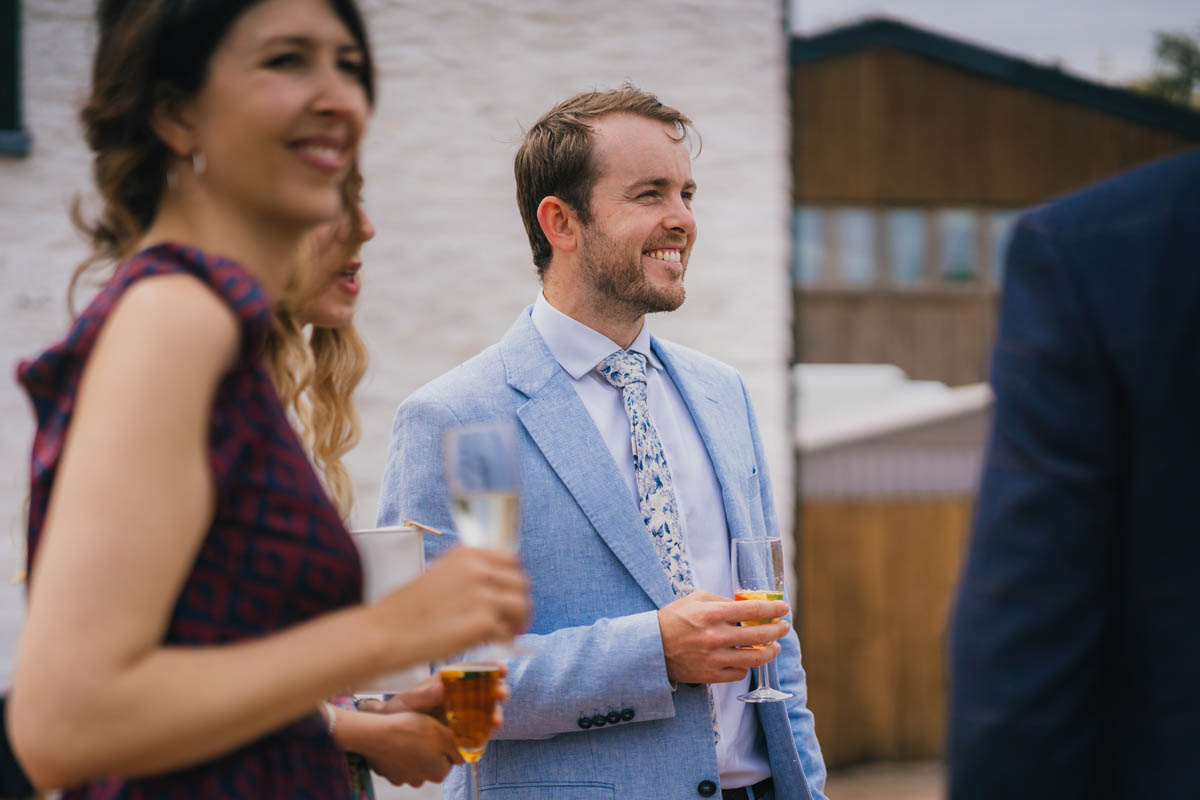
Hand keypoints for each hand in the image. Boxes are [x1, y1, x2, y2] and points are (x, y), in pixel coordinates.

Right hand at [340, 708, 462, 787]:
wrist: (375, 734)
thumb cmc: (410, 730)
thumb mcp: (442, 733)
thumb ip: (458, 746)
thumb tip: (468, 754)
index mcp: (438, 772)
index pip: (451, 759)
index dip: (447, 743)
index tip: (441, 731)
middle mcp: (421, 780)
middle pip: (434, 762)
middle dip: (432, 748)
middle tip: (425, 729)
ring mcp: (403, 778)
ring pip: (416, 762)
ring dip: (416, 750)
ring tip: (410, 733)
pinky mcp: (388, 772)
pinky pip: (399, 762)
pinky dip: (400, 753)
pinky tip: (398, 741)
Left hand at [358, 666, 509, 731]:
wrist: (389, 735)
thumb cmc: (398, 712)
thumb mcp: (407, 701)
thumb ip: (424, 695)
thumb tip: (442, 686)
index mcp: (448, 682)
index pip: (473, 670)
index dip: (489, 668)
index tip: (502, 669)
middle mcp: (458, 696)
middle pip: (484, 690)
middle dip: (497, 690)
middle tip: (502, 693)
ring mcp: (462, 715)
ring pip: (485, 711)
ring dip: (494, 713)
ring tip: (496, 720)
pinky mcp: (462, 734)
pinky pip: (477, 732)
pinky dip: (485, 732)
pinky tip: (487, 734)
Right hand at [372, 547, 529, 666]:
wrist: (385, 633)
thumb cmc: (407, 610)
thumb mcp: (439, 573)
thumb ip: (468, 572)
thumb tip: (496, 581)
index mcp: (467, 553)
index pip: (512, 559)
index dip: (513, 580)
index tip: (509, 594)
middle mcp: (478, 569)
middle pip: (521, 583)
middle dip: (518, 602)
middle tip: (511, 620)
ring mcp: (483, 595)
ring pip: (521, 606)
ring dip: (517, 621)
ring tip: (505, 633)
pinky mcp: (484, 623)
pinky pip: (509, 631)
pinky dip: (505, 640)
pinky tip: (491, 644)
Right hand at [658, 590, 789, 683]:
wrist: (651, 647)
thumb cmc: (673, 619)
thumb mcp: (695, 599)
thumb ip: (721, 600)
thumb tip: (745, 605)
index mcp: (713, 614)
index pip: (753, 609)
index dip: (773, 608)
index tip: (784, 607)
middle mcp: (716, 636)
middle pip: (760, 634)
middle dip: (778, 630)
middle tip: (784, 627)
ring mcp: (715, 658)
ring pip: (756, 658)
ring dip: (770, 651)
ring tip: (774, 646)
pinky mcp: (711, 675)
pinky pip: (740, 672)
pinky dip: (747, 665)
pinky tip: (748, 658)